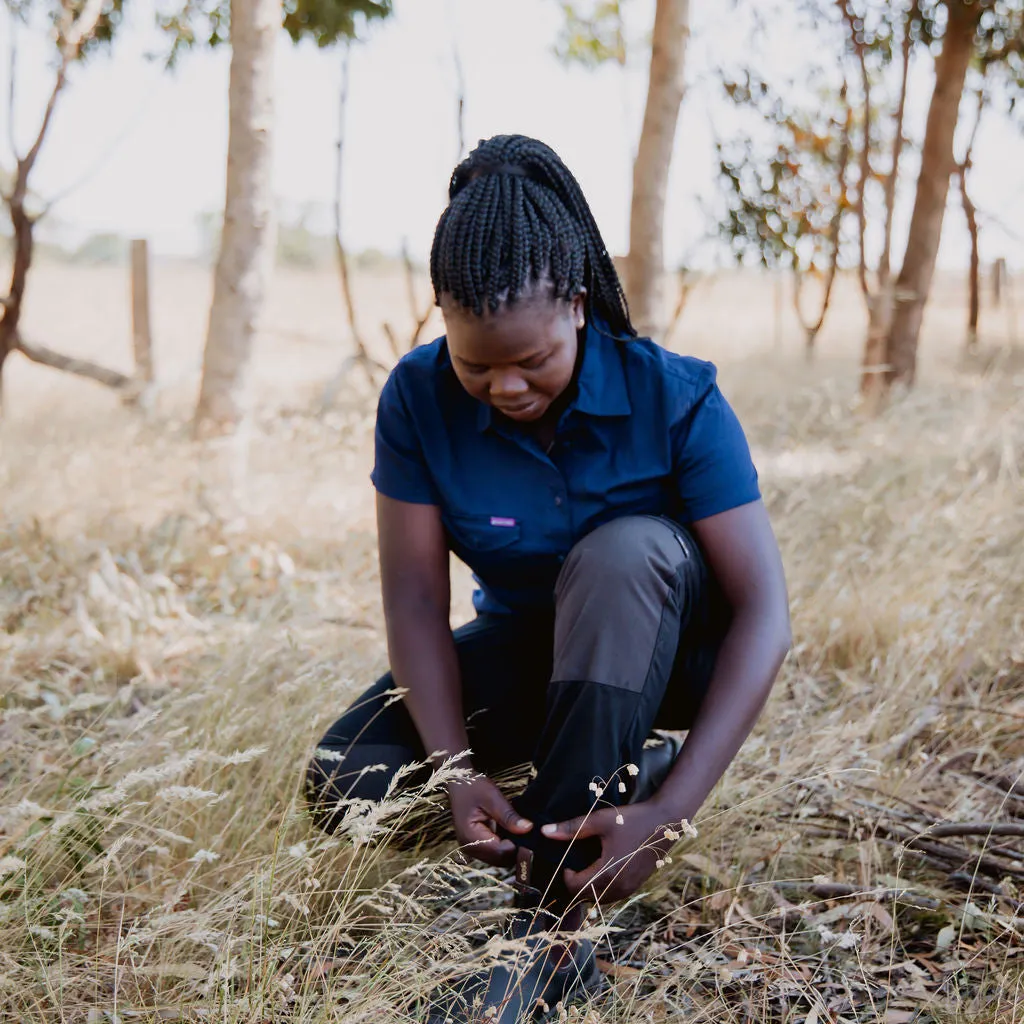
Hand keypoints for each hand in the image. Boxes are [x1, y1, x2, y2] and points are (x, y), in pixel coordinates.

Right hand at [448, 773, 531, 866]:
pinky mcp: (475, 845)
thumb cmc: (473, 787)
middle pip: (500, 859)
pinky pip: (494, 852)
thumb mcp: (492, 797)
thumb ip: (509, 816)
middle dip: (516, 849)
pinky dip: (504, 845)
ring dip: (510, 848)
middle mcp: (469, 847)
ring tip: (520, 831)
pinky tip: (511, 832)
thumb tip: (528, 829)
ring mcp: (471, 848)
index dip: (518, 846)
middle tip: (528, 832)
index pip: (500, 852)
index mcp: (471, 837)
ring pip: (498, 859)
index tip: (531, 834)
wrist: (458, 782)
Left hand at [541, 801, 672, 903]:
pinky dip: (601, 886)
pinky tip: (602, 867)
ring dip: (588, 886)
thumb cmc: (630, 819)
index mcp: (607, 873)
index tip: (566, 859)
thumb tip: (544, 832)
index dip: (564, 875)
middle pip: (584, 896)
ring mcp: (628, 889)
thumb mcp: (599, 820)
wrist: (664, 822)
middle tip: (573, 862)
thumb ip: (571, 828)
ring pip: (598, 898)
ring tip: (587, 864)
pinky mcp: (634, 887)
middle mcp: (617, 887)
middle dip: (575, 882)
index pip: (574, 888)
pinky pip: (610, 895)